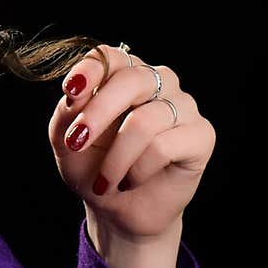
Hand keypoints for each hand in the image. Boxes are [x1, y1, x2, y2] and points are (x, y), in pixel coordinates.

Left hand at [48, 43, 216, 242]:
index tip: (71, 90)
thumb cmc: (92, 168)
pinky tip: (131, 181)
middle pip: (132, 80)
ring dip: (116, 157)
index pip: (111, 57)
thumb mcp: (66, 142)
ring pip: (145, 120)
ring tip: (104, 180)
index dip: (92, 69)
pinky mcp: (201, 135)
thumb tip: (76, 92)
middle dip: (98, 113)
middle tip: (76, 143)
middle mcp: (158, 83)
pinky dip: (139, 169)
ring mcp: (182, 107)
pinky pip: (164, 146)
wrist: (117, 211)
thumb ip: (66, 113)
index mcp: (124, 76)